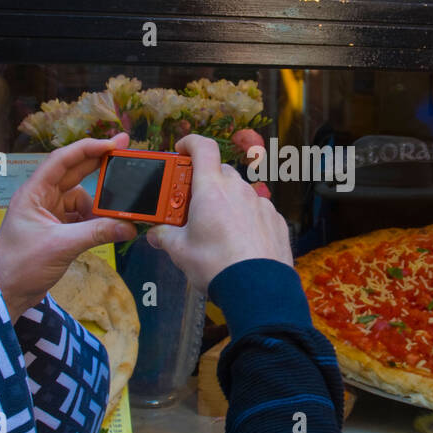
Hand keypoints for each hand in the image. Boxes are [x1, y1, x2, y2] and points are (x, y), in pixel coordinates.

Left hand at [0, 133, 136, 322]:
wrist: (5, 293)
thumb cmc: (20, 266)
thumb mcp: (62, 246)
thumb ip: (97, 233)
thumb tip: (128, 226)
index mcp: (34, 193)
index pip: (62, 160)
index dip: (88, 148)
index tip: (113, 144)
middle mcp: (41, 198)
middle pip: (74, 173)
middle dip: (99, 164)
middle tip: (125, 153)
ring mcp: (48, 213)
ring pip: (81, 197)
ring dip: (97, 205)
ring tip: (114, 216)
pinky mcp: (55, 229)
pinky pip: (80, 216)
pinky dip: (94, 220)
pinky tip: (105, 228)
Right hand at [147, 134, 291, 291]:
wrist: (257, 289)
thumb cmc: (217, 266)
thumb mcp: (181, 251)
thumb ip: (166, 237)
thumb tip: (156, 234)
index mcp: (211, 189)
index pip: (202, 147)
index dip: (190, 143)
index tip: (181, 150)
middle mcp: (238, 190)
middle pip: (220, 172)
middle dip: (204, 182)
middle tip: (191, 203)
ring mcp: (260, 204)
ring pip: (239, 192)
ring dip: (226, 201)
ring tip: (215, 228)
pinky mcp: (275, 220)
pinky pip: (257, 210)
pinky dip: (246, 218)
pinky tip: (238, 241)